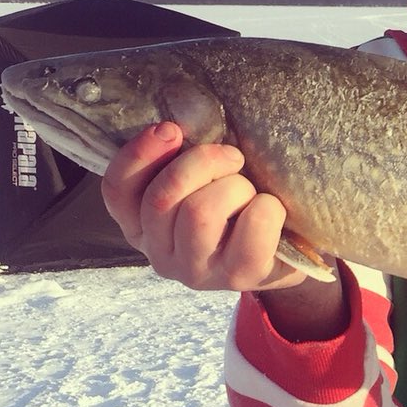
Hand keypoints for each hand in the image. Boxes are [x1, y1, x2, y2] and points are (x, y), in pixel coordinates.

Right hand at [100, 122, 303, 292]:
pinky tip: (271, 212)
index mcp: (141, 227)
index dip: (139, 154)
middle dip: (202, 163)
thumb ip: (181, 161)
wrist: (288, 252)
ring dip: (236, 187)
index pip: (118, 191)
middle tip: (233, 157)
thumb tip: (173, 129)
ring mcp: (197, 272)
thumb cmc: (239, 206)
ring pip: (201, 212)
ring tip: (251, 194)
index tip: (171, 128)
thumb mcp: (204, 178)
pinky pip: (252, 225)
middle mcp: (160, 255)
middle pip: (162, 198)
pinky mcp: (238, 278)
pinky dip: (267, 207)